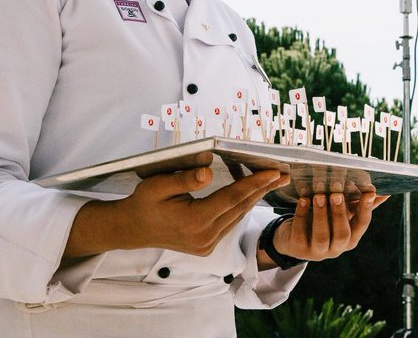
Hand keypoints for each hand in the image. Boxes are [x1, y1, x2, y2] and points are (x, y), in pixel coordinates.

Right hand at [65, 154, 288, 258]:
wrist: (134, 229)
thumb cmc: (144, 202)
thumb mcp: (158, 185)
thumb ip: (185, 179)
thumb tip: (208, 171)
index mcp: (194, 222)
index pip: (231, 198)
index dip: (254, 183)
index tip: (273, 172)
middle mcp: (204, 237)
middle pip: (240, 208)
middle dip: (263, 189)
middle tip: (284, 174)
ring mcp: (206, 245)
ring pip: (237, 216)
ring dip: (254, 197)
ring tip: (272, 179)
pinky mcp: (207, 247)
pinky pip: (229, 222)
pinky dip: (240, 205)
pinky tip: (248, 191)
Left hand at [266, 191, 388, 265]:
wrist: (293, 237)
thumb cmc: (323, 222)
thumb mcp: (341, 214)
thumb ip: (359, 205)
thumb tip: (383, 193)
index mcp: (351, 239)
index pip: (362, 225)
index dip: (366, 209)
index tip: (368, 193)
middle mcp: (336, 249)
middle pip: (342, 234)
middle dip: (339, 213)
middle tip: (336, 194)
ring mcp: (316, 252)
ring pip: (321, 236)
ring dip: (321, 214)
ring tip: (319, 195)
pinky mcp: (298, 249)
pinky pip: (300, 233)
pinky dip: (301, 215)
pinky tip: (303, 200)